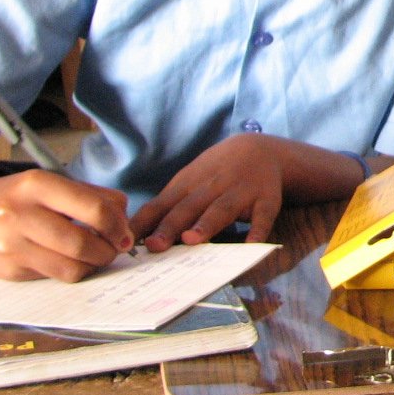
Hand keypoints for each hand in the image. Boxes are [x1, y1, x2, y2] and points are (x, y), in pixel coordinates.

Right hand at [0, 169, 132, 281]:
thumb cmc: (16, 198)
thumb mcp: (49, 184)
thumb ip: (89, 195)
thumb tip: (125, 215)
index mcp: (37, 185)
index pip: (94, 208)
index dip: (118, 225)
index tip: (126, 233)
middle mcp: (20, 214)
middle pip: (83, 243)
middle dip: (109, 250)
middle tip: (115, 248)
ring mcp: (11, 245)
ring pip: (71, 267)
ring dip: (94, 265)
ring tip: (97, 255)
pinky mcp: (9, 270)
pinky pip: (55, 276)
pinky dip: (72, 271)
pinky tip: (72, 260)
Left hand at [131, 135, 291, 251]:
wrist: (260, 149)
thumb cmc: (214, 173)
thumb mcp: (188, 182)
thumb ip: (165, 208)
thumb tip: (132, 236)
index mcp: (187, 185)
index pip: (161, 204)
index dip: (145, 222)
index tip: (128, 241)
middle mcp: (211, 187)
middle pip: (189, 207)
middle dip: (171, 226)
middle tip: (155, 245)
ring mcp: (240, 192)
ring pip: (221, 209)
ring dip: (207, 224)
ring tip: (192, 240)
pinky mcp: (266, 199)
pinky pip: (263, 215)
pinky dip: (258, 230)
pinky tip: (252, 245)